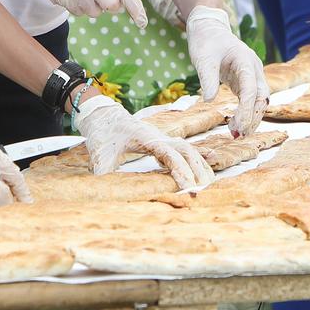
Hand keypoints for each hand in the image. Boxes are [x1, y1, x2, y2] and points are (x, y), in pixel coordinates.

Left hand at [75, 94, 214, 190]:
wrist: (102, 116)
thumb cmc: (103, 134)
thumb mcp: (100, 156)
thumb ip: (104, 174)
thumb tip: (105, 193)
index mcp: (147, 138)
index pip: (170, 155)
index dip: (181, 171)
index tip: (188, 187)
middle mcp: (159, 137)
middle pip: (187, 151)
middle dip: (198, 170)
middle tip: (204, 190)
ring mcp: (163, 138)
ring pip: (188, 150)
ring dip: (200, 165)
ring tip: (209, 184)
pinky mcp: (162, 142)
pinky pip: (184, 150)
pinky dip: (196, 159)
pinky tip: (207, 167)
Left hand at [187, 5, 267, 136]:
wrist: (209, 29)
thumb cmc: (206, 41)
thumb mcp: (203, 59)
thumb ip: (207, 78)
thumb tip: (209, 100)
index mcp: (245, 60)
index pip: (251, 88)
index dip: (247, 108)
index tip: (239, 125)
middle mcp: (253, 68)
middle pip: (260, 96)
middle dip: (253, 116)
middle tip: (239, 134)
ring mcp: (251, 74)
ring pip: (259, 99)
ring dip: (252, 117)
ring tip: (237, 133)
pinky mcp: (245, 80)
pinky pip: (251, 99)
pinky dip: (247, 112)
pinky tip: (236, 125)